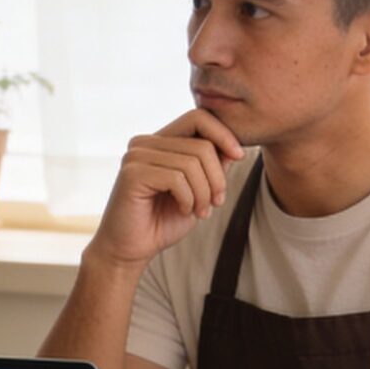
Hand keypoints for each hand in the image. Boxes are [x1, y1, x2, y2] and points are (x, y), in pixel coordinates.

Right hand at [89, 109, 246, 268]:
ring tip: (200, 211)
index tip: (239, 156)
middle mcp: (144, 143)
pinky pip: (177, 179)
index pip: (198, 117)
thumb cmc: (161, 222)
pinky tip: (183, 210)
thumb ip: (211, 167)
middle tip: (216, 203)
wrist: (129, 251)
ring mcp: (136, 156)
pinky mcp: (132, 174)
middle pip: (201, 145)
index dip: (224, 134)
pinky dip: (189, 199)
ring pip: (192, 163)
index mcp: (159, 141)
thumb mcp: (197, 191)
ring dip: (204, 193)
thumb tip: (233, 148)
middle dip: (217, 178)